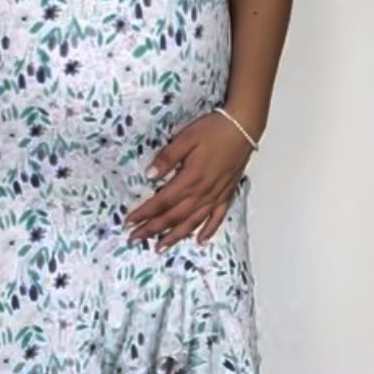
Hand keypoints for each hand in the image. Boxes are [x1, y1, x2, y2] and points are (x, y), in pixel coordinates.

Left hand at [125, 110, 253, 248]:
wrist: (244, 127)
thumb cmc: (214, 130)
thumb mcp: (185, 138)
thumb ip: (167, 158)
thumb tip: (150, 174)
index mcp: (190, 179)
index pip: (162, 201)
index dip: (144, 213)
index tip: (129, 221)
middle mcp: (203, 192)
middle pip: (174, 216)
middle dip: (153, 229)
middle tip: (135, 238)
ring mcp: (216, 196)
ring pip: (192, 222)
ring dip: (175, 236)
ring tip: (160, 246)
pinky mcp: (227, 194)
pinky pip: (217, 218)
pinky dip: (208, 231)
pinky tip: (200, 240)